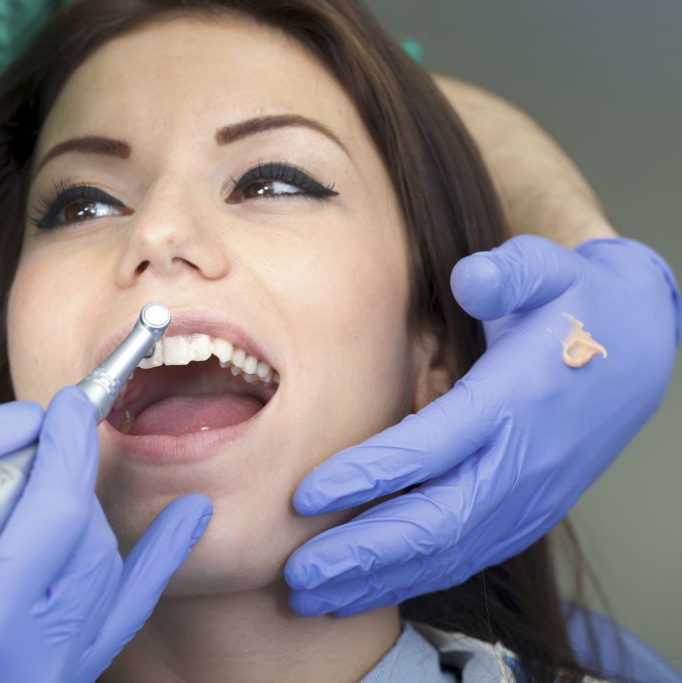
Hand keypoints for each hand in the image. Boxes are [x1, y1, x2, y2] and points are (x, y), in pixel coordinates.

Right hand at [0, 388, 211, 681]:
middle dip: (64, 474)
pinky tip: (190, 515)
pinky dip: (160, 555)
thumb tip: (28, 423)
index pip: (57, 504)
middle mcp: (37, 653)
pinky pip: (129, 607)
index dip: (69, 443)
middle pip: (85, 528)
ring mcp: (58, 669)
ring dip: (75, 513)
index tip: (70, 402)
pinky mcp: (68, 673)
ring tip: (19, 508)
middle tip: (28, 452)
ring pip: (102, 558)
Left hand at [285, 235, 677, 615]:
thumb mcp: (551, 270)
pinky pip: (464, 559)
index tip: (305, 496)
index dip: (369, 475)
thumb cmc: (576, 307)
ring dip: (377, 580)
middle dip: (362, 552)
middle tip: (296, 573)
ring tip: (312, 597)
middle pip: (436, 522)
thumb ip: (512, 272)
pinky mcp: (524, 517)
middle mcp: (520, 462)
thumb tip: (470, 278)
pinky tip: (361, 589)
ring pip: (447, 554)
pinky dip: (411, 580)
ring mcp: (526, 499)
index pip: (433, 447)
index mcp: (514, 401)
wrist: (637, 355)